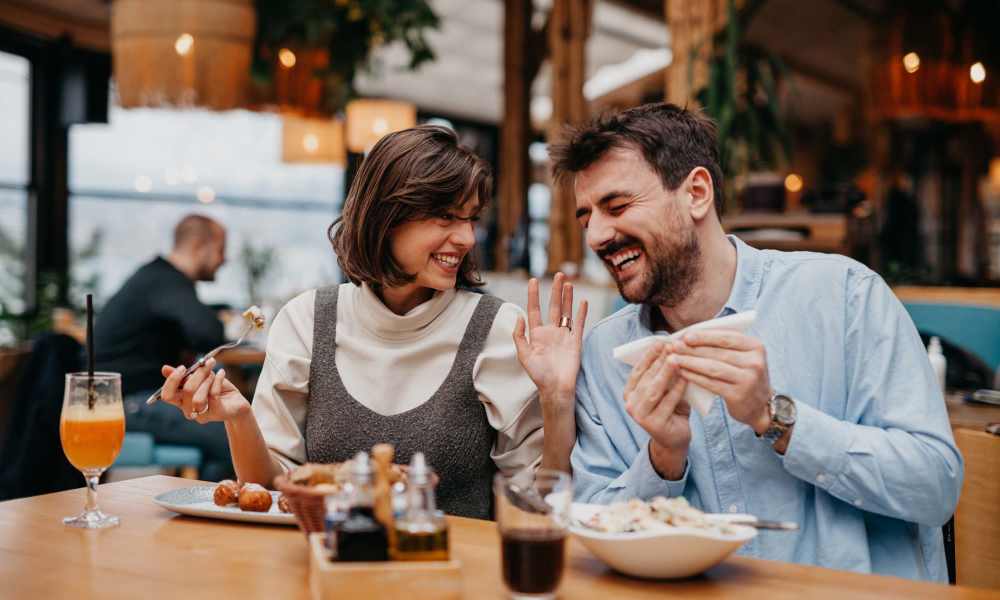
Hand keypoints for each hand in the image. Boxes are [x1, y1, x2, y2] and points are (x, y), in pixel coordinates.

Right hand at [160, 358, 248, 422]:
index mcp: (181, 401)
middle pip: (185, 392)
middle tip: (206, 363)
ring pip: (197, 398)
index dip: (172, 381)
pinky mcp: (217, 413)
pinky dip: (218, 380)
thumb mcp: (200, 379)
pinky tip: (222, 373)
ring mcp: (202, 414)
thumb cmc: (216, 390)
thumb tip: (164, 368)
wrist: (236, 403)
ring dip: (207, 380)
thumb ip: (185, 376)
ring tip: (214, 372)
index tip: (183, 367)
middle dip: (197, 374)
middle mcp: (189, 410)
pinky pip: (213, 395)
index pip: (167, 396)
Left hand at [513, 272, 588, 398]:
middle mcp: (551, 332)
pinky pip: (579, 324)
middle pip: (554, 306)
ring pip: (567, 312)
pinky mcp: (575, 341)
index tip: (533, 280)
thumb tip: (518, 317)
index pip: (534, 310)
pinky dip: (581, 312)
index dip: (534, 295)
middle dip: (555, 290)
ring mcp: (564, 335)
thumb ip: (519, 336)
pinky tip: (583, 301)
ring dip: (568, 297)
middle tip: (558, 274)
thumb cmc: (538, 374)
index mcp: (537, 334)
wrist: (556, 388)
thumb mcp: (523, 355)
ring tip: (569, 283)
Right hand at [623, 343, 690, 478]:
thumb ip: (664, 374)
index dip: (648, 355)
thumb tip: (672, 348)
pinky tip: (686, 377)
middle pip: (646, 378)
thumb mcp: (664, 389)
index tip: (660, 340)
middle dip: (659, 360)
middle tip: (671, 345)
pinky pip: (667, 403)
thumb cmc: (671, 409)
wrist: (674, 439)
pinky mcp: (653, 425)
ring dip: (665, 373)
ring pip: (654, 390)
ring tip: (676, 358)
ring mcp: (640, 416)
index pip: (638, 370)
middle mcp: (630, 404)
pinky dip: (677, 389)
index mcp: (629, 392)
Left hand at [670, 330, 771, 434]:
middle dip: (693, 348)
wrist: (759, 405)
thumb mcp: (742, 356)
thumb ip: (723, 344)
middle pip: (718, 352)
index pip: (727, 337)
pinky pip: (711, 383)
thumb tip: (690, 334)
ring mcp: (748, 380)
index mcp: (756, 346)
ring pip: (713, 367)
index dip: (704, 336)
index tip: (685, 336)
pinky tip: (682, 372)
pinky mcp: (738, 395)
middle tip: (674, 346)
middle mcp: (755, 362)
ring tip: (674, 359)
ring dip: (690, 362)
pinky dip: (695, 377)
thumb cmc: (743, 375)